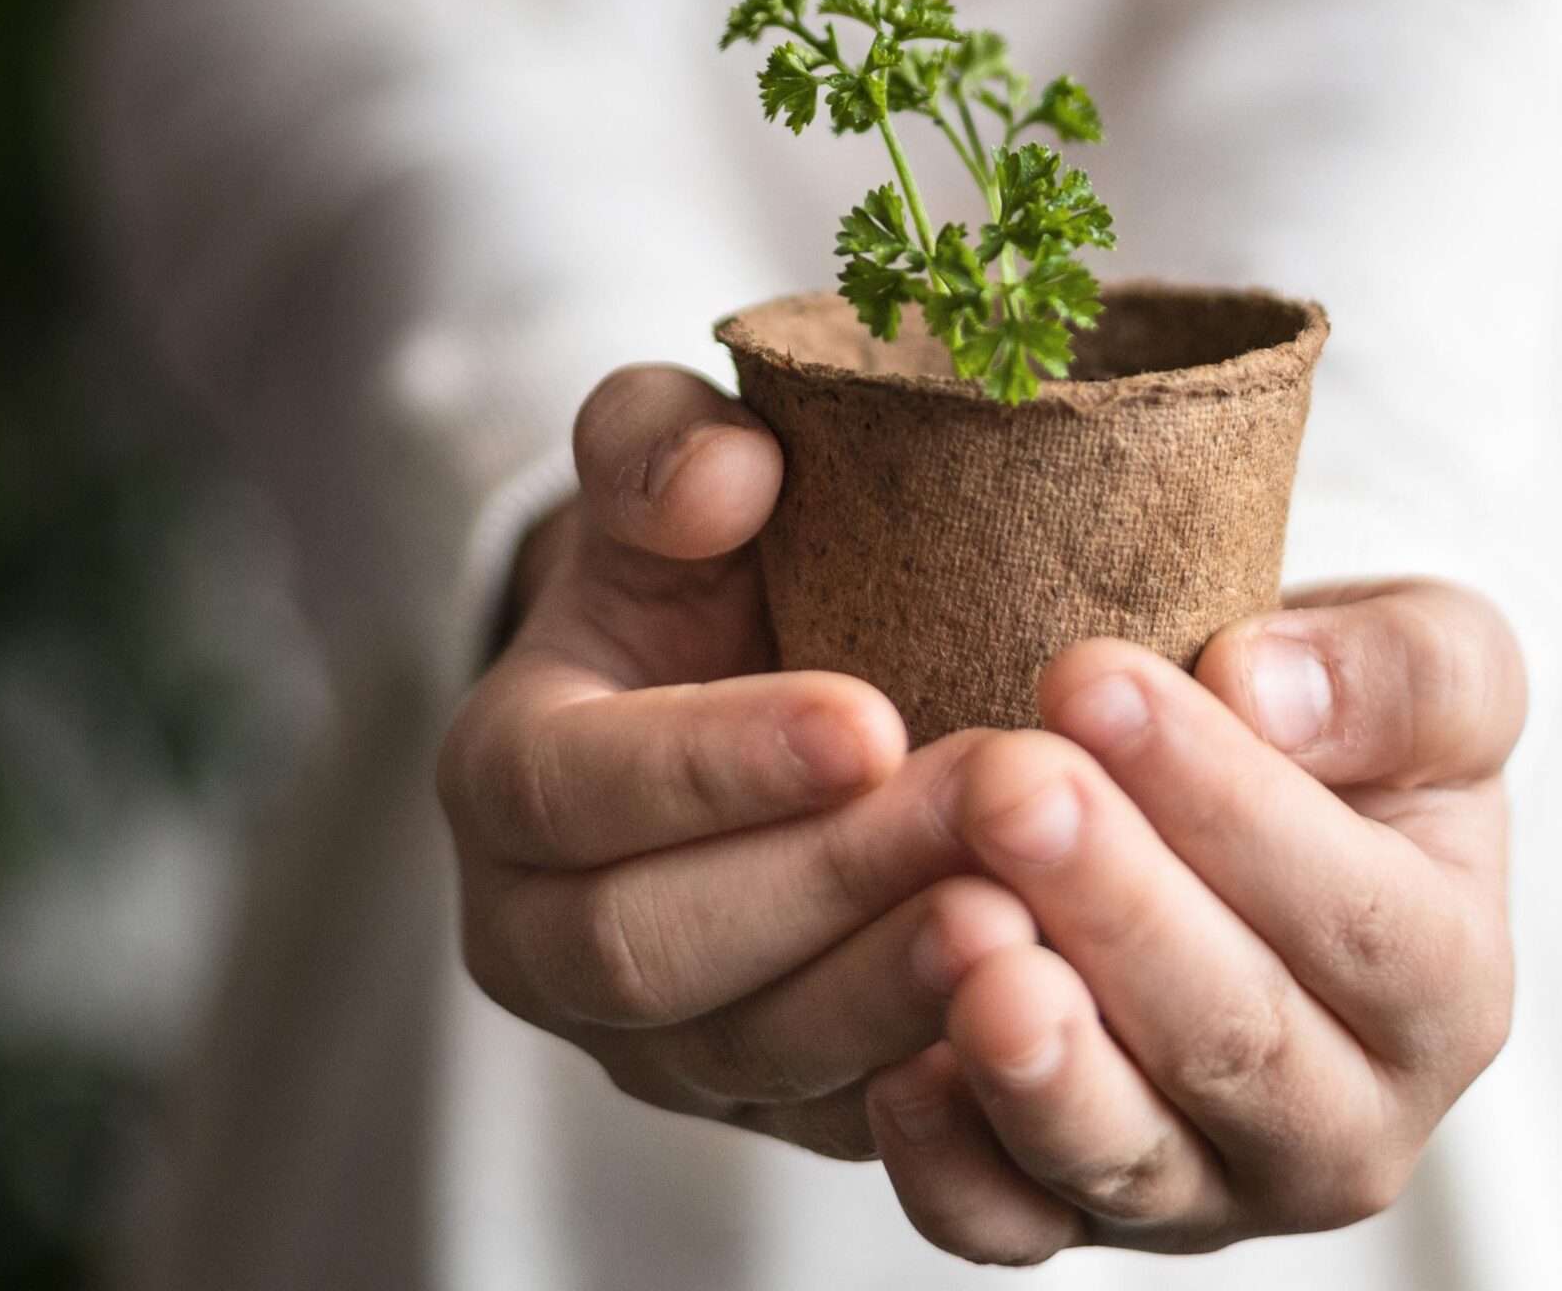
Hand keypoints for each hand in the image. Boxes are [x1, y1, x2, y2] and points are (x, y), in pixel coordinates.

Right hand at [436, 363, 1035, 1158]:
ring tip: (1033, 913)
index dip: (715, 764)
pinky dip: (951, 1070)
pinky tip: (1054, 1000)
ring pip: (765, 1052)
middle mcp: (552, 943)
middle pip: (660, 950)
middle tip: (987, 806)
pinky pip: (854, 1117)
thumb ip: (659, 444)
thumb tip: (725, 472)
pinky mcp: (778, 1104)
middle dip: (831, 881)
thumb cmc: (700, 562)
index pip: (575, 792)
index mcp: (507, 780)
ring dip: (900, 988)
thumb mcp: (660, 472)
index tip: (867, 719)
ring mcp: (665, 1046)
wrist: (739, 679)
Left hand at [860, 578, 1525, 1259]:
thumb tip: (1265, 693)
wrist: (1248, 789)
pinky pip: (1010, 1223)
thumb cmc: (1341, 721)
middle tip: (1009, 784)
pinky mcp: (1079, 1214)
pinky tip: (898, 1063)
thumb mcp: (1433, 656)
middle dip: (1112, 904)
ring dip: (1039, 1055)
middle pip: (1234, 1037)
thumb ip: (1398, 673)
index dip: (1221, 799)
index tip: (1093, 679)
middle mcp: (1347, 1124)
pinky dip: (952, 1161)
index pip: (1347, 911)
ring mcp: (1211, 1188)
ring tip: (964, 932)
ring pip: (1128, 1154)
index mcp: (1448, 987)